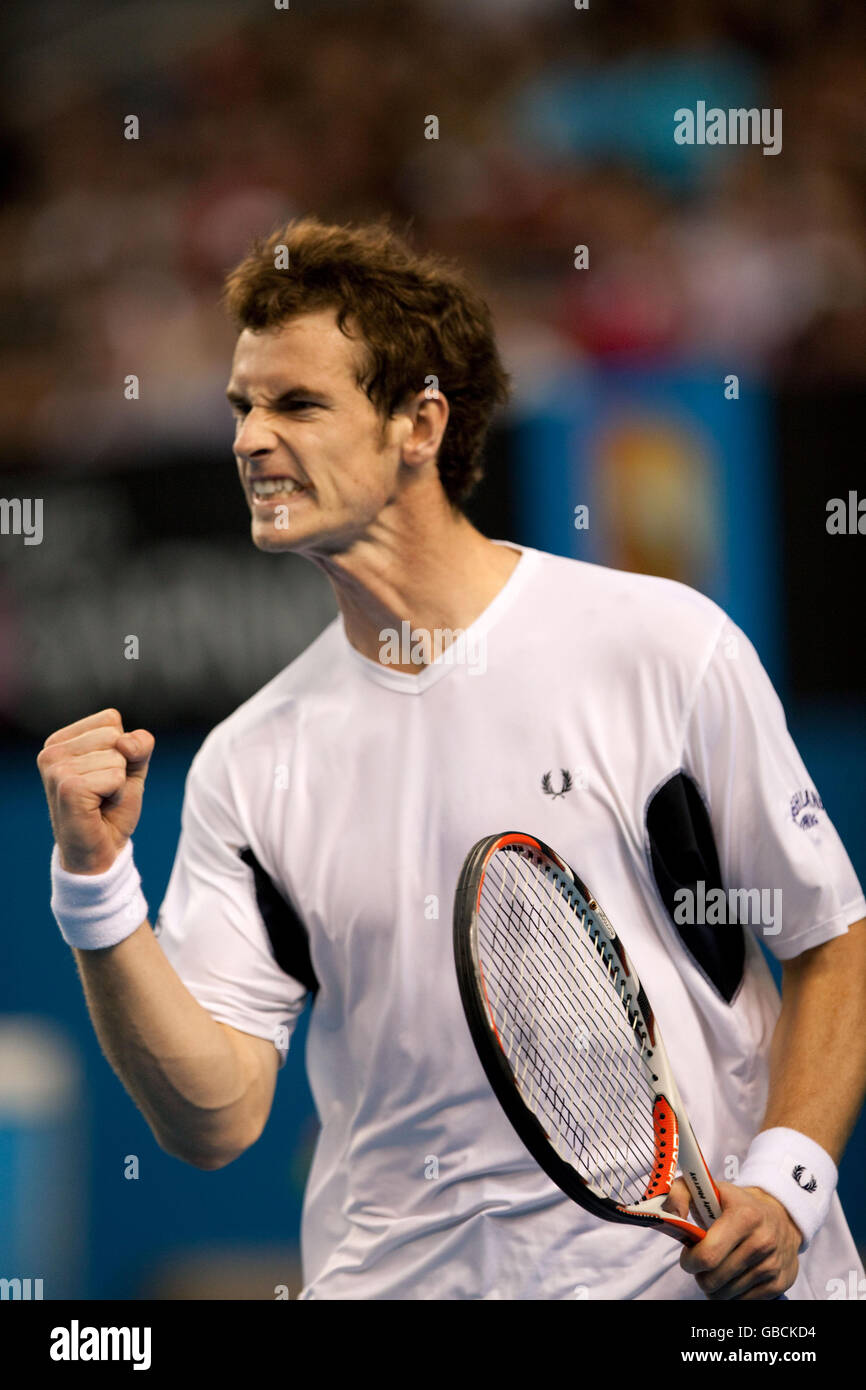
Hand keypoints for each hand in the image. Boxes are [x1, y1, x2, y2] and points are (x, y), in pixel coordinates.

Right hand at [37, 708, 154, 874]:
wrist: (101, 853)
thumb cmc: (112, 810)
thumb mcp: (132, 769)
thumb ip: (139, 744)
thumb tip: (125, 742)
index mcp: (60, 741)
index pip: (110, 720)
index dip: (123, 750)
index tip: (105, 776)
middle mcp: (51, 751)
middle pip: (116, 736)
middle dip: (121, 767)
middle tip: (104, 793)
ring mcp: (56, 769)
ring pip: (118, 756)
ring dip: (119, 784)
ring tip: (100, 801)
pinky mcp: (68, 788)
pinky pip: (116, 777)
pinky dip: (117, 794)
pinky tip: (99, 809)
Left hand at [666, 1178, 799, 1299]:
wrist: (780, 1216)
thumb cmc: (735, 1205)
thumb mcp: (708, 1189)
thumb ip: (679, 1193)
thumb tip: (670, 1213)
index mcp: (744, 1217)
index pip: (708, 1256)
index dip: (690, 1261)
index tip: (689, 1255)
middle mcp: (762, 1242)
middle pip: (713, 1280)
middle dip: (700, 1274)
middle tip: (703, 1262)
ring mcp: (772, 1265)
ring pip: (726, 1295)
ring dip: (714, 1285)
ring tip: (717, 1267)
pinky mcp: (779, 1283)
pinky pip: (742, 1302)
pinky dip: (731, 1294)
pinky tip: (732, 1276)